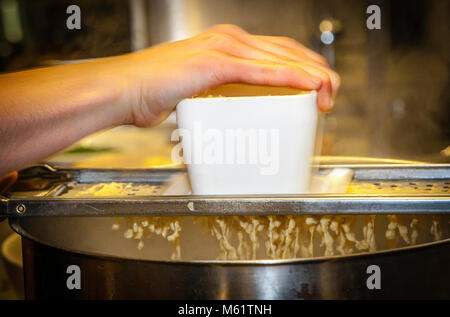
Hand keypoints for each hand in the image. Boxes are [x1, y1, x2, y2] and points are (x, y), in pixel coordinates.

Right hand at [117, 24, 340, 126]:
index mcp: (226, 44)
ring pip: (280, 58)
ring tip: (327, 94)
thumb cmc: (153, 92)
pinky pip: (261, 70)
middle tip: (331, 94)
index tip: (319, 87)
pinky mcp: (214, 63)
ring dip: (310, 76)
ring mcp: (222, 48)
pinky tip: (309, 86)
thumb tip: (231, 113)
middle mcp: (228, 39)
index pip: (277, 50)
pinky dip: (289, 77)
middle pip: (286, 51)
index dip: (304, 67)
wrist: (123, 90)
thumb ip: (217, 95)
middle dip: (317, 71)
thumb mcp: (196, 91)